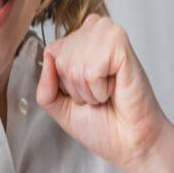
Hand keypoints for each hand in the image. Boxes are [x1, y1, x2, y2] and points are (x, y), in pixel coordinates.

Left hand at [36, 14, 170, 172]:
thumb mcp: (59, 105)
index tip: (85, 90)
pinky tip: (115, 88)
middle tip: (98, 94)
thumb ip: (44, 85)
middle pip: (60, 60)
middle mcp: (93, 30)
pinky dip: (99, 88)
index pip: (50, 53)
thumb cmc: (102, 122)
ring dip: (88, 90)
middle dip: (75, 87)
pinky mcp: (119, 42)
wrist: (129, 142)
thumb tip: (47, 58)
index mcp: (79, 39)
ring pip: (73, 65)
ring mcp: (106, 33)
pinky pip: (91, 69)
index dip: (62, 82)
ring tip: (106, 92)